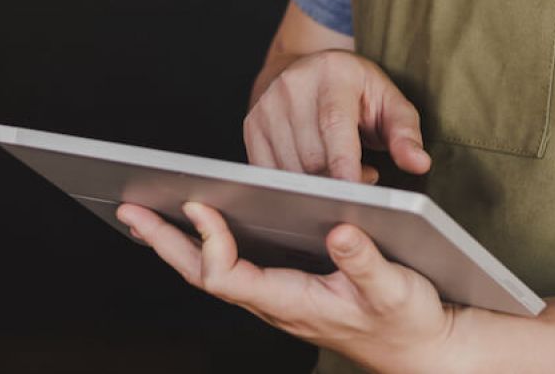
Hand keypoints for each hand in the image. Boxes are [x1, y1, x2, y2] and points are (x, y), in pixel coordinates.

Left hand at [115, 200, 462, 373]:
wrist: (424, 350)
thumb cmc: (409, 321)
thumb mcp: (395, 290)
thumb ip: (366, 263)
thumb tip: (340, 231)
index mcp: (292, 301)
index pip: (229, 277)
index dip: (208, 243)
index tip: (198, 206)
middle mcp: (275, 302)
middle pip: (204, 275)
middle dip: (164, 243)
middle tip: (129, 211)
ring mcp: (277, 297)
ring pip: (213, 273)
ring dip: (177, 245)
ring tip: (145, 213)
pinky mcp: (286, 289)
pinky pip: (233, 268)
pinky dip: (206, 245)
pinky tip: (197, 225)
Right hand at [245, 49, 430, 183]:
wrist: (307, 69)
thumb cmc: (356, 91)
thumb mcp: (389, 102)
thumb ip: (406, 133)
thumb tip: (419, 164)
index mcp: (332, 74)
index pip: (334, 125)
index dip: (343, 163)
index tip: (354, 194)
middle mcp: (293, 86)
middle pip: (312, 155)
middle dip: (338, 180)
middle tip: (362, 175)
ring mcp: (266, 105)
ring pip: (289, 169)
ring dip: (316, 185)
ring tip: (339, 170)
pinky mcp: (251, 125)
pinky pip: (269, 172)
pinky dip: (292, 185)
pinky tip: (312, 173)